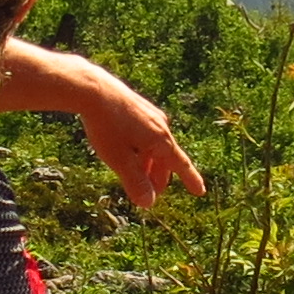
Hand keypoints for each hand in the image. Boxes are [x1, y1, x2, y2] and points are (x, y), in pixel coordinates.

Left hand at [75, 69, 204, 209]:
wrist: (93, 89)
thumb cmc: (106, 126)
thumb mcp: (119, 159)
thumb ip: (135, 182)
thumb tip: (148, 204)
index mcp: (161, 141)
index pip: (181, 165)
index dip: (191, 180)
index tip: (200, 192)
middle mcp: (161, 127)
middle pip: (165, 159)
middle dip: (159, 177)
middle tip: (151, 193)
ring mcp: (151, 115)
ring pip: (154, 146)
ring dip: (148, 163)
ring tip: (134, 173)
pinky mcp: (139, 107)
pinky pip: (146, 134)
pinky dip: (141, 148)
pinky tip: (127, 148)